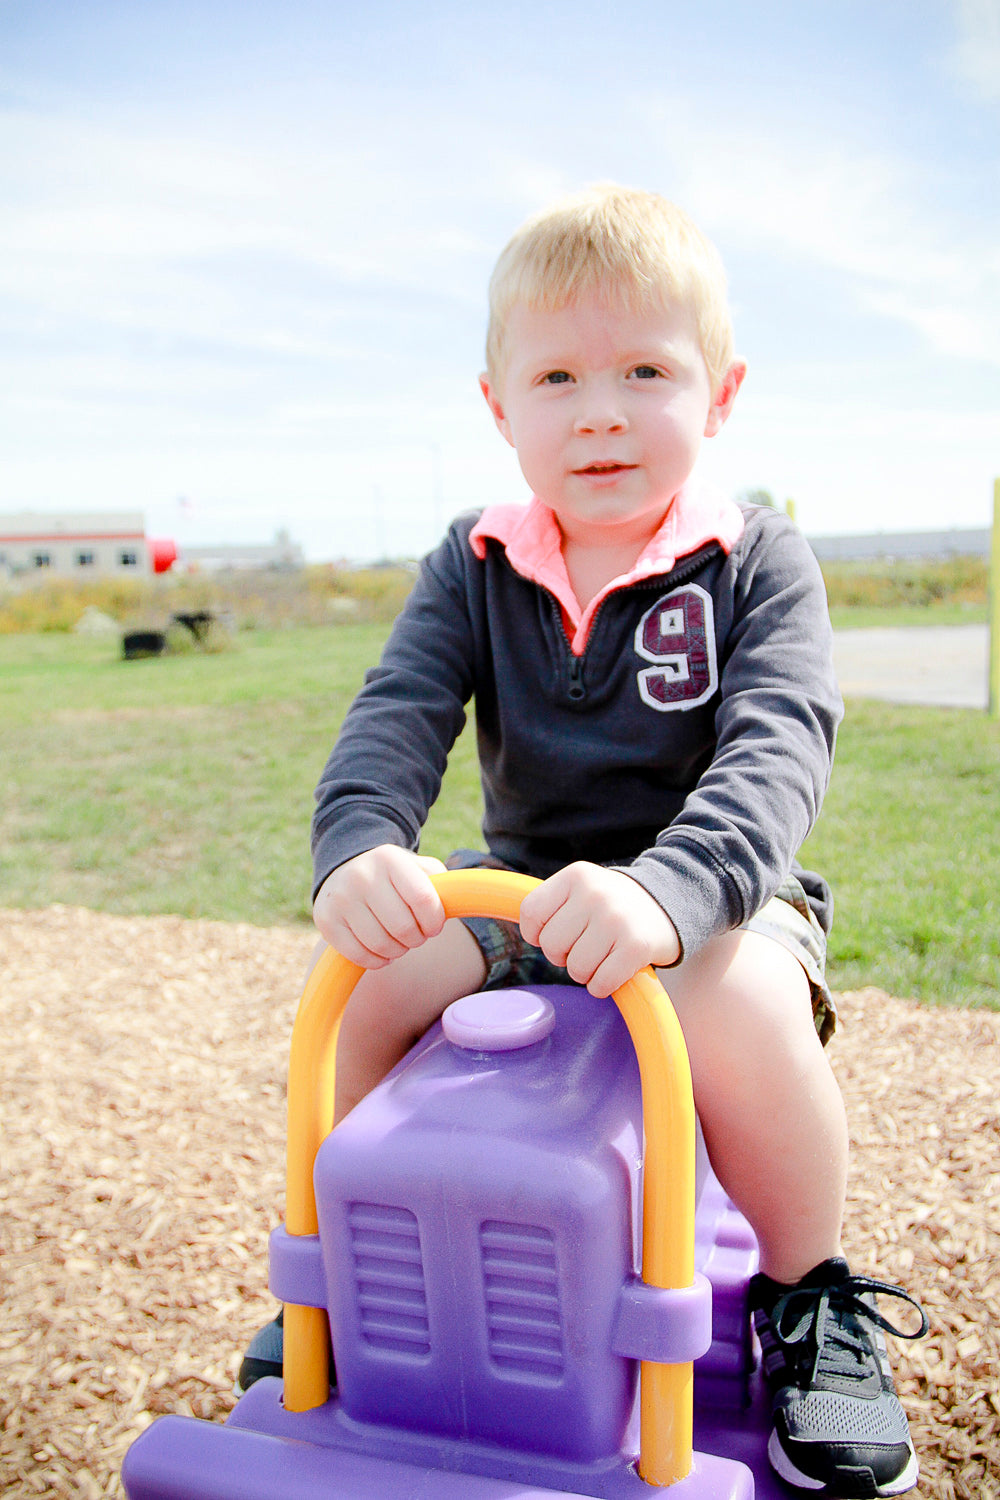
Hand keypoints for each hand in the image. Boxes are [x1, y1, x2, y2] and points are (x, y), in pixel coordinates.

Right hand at [312, 846, 446, 967]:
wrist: (346, 869)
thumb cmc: (393, 877)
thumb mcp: (418, 868)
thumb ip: (442, 883)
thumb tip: (454, 905)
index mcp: (389, 859)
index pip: (424, 900)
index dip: (435, 922)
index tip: (434, 926)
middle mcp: (361, 875)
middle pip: (403, 928)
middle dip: (417, 939)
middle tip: (416, 935)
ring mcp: (340, 898)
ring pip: (381, 945)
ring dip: (398, 951)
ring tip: (399, 942)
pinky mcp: (325, 920)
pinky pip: (359, 955)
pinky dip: (377, 961)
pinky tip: (382, 952)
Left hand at [519, 862, 680, 997]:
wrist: (668, 905)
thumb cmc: (613, 905)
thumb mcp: (583, 888)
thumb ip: (553, 905)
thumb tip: (531, 935)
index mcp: (576, 875)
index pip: (531, 912)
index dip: (536, 933)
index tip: (556, 934)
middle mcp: (595, 894)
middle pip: (550, 944)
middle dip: (563, 955)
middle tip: (584, 946)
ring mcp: (616, 920)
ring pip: (575, 968)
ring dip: (585, 972)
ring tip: (602, 956)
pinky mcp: (636, 947)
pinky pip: (600, 983)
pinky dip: (602, 986)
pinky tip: (614, 971)